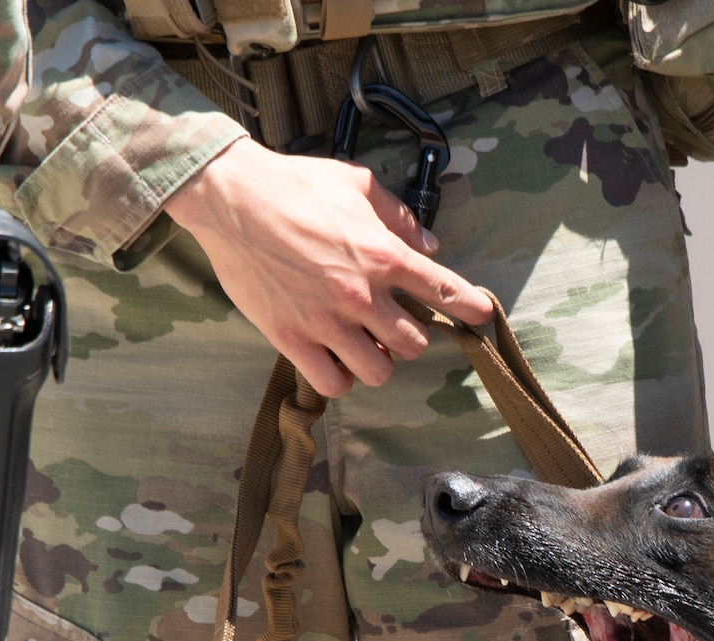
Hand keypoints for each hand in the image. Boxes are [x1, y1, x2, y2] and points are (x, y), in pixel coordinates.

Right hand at [164, 139, 493, 396]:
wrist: (233, 199)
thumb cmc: (295, 185)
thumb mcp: (358, 184)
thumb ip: (399, 217)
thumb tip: (430, 246)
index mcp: (383, 255)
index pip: (443, 291)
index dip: (469, 308)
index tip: (480, 317)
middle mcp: (361, 294)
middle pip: (413, 343)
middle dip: (410, 335)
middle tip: (393, 323)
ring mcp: (326, 321)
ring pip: (378, 370)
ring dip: (378, 360)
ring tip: (363, 344)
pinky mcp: (291, 338)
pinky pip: (332, 382)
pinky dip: (340, 377)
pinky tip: (334, 358)